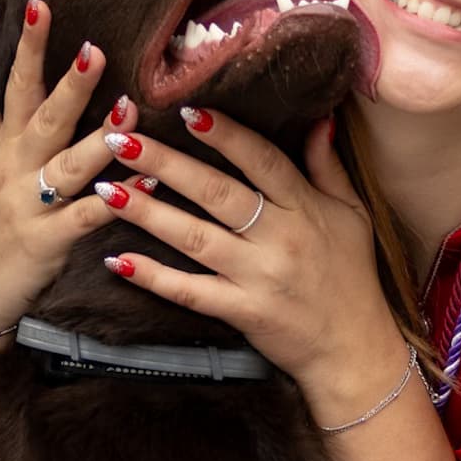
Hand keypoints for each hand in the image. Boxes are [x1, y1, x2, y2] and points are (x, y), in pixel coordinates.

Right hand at [0, 0, 156, 337]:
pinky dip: (114, 201)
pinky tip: (144, 185)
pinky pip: (85, 217)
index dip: (28, 45)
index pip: (16, 85)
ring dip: (99, 140)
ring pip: (68, 167)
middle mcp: (16, 169)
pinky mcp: (46, 242)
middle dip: (69, 85)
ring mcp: (30, 205)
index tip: (41, 2)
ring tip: (131, 112)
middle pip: (43, 118)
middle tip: (95, 49)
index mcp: (7, 145)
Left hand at [93, 102, 405, 407]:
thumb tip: (318, 118)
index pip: (262, 160)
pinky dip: (153, 277)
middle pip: (216, 193)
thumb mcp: (351, 215)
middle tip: (119, 140)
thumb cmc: (352, 277)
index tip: (186, 110)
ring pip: (195, 239)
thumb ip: (328, 167)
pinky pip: (190, 292)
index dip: (225, 134)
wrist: (354, 350)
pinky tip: (118, 260)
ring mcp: (258, 277)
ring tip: (106, 190)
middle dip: (166, 164)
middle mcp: (280, 239)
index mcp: (305, 209)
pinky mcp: (242, 312)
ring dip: (148, 214)